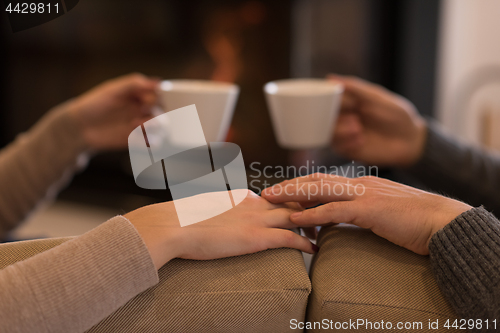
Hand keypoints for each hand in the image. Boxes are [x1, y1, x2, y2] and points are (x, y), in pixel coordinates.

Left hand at [67, 73, 158, 150]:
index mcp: (138, 94)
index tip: (146, 98)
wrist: (79, 128)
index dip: (157, 96)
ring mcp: (140, 124)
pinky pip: (153, 141)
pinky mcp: (137, 139)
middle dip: (155, 110)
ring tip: (135, 125)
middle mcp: (141, 109)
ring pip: (160, 126)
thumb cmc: (94, 105)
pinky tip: (140, 138)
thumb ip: (134, 84)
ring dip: (153, 126)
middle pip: (162, 109)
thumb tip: (158, 82)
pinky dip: (152, 141)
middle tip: (140, 110)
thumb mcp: (113, 90)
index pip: (158, 93)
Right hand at [124, 190, 316, 269]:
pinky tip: (316, 249)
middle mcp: (253, 204)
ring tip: (325, 230)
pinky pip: (290, 238)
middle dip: (310, 206)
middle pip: (291, 201)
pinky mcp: (256, 237)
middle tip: (325, 212)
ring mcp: (256, 219)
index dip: (291, 200)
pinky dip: (306, 242)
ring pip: (296, 216)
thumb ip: (219, 211)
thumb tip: (218, 216)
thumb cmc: (182, 221)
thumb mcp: (205, 210)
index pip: (275, 196)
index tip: (303, 204)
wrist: (172, 226)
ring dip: (313, 222)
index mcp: (242, 197)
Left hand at [262, 174, 471, 254]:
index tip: (282, 191)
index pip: (324, 180)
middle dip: (289, 185)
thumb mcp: (382, 211)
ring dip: (292, 194)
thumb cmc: (414, 220)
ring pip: (320, 190)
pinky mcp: (369, 209)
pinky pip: (334, 210)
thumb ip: (361, 211)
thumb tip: (341, 219)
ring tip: (271, 200)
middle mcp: (360, 184)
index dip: (301, 184)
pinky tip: (294, 218)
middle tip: (266, 192)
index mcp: (362, 184)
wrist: (441, 221)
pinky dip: (312, 213)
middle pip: (316, 180)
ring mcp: (364, 194)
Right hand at [329, 74, 426, 166]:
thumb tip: (330, 78)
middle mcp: (343, 117)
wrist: (410, 140)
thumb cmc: (396, 115)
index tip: (334, 101)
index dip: (327, 99)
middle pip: (324, 116)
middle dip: (334, 117)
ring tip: (358, 129)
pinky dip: (346, 143)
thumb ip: (355, 88)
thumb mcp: (377, 97)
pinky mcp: (348, 149)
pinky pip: (337, 146)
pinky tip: (361, 141)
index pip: (328, 98)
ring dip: (340, 131)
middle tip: (353, 118)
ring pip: (328, 132)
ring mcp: (345, 134)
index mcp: (348, 101)